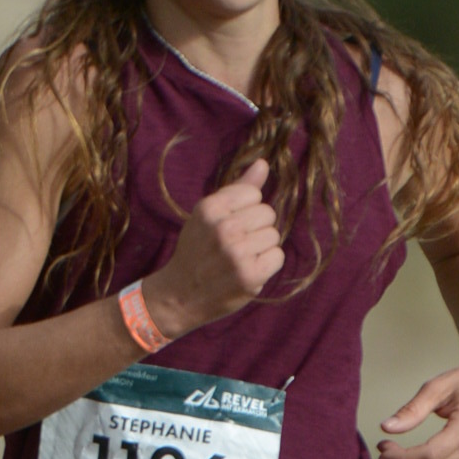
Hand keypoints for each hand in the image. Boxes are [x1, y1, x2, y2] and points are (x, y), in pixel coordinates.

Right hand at [145, 159, 283, 334]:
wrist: (181, 294)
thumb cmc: (198, 249)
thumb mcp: (209, 214)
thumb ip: (238, 188)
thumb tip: (263, 164)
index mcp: (210, 208)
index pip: (254, 194)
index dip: (247, 209)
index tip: (231, 223)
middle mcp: (223, 229)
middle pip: (268, 214)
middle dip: (257, 228)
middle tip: (236, 244)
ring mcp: (236, 253)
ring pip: (274, 235)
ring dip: (262, 247)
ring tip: (241, 258)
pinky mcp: (249, 276)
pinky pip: (278, 256)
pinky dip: (267, 264)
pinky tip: (249, 269)